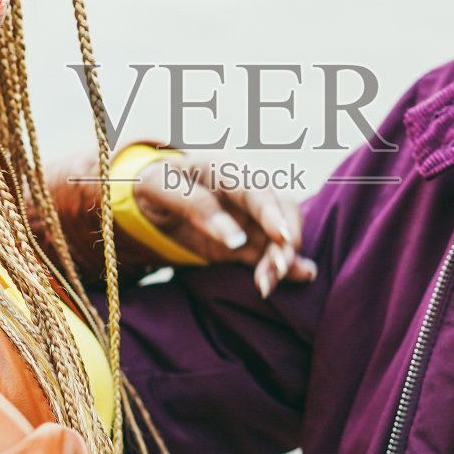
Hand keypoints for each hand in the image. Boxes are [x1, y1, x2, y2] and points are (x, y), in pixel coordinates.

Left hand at [133, 152, 316, 295]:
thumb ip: (196, 206)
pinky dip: (285, 265)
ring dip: (283, 258)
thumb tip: (236, 239)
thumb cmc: (155, 184)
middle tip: (276, 270)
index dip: (271, 212)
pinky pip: (271, 251)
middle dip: (285, 241)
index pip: (255, 188)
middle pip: (280, 210)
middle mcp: (246, 189)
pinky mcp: (248, 239)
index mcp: (224, 168)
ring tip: (268, 285)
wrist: (151, 195)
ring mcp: (250, 215)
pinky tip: (302, 277)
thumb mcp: (159, 188)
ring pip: (281, 233)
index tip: (281, 237)